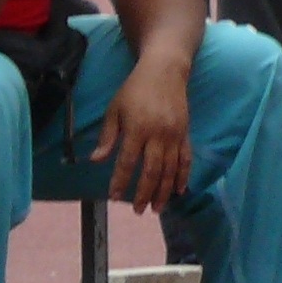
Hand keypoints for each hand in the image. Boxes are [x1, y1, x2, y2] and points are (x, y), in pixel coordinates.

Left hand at [91, 57, 192, 213]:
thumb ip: (108, 136)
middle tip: (139, 211)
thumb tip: (96, 160)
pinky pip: (186, 159)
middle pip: (152, 171)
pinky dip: (183, 176)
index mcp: (138, 129)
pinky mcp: (185, 134)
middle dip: (145, 193)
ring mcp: (175, 136)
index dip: (121, 181)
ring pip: (170, 170)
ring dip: (164, 191)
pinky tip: (179, 191)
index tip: (115, 197)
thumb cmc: (135, 89)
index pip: (127, 162)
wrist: (165, 71)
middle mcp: (158, 135)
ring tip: (158, 209)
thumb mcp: (114, 109)